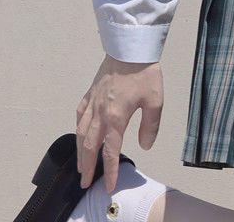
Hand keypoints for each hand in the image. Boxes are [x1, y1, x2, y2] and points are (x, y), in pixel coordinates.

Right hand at [75, 54, 163, 192]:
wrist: (130, 48)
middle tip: (85, 183)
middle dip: (88, 167)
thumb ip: (150, 126)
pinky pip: (79, 115)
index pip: (110, 151)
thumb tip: (145, 145)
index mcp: (116, 117)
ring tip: (80, 166)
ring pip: (81, 134)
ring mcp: (92, 103)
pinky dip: (78, 129)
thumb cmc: (144, 73)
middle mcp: (100, 113)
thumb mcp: (155, 100)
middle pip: (90, 147)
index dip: (109, 171)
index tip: (108, 186)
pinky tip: (79, 134)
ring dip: (79, 153)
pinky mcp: (90, 93)